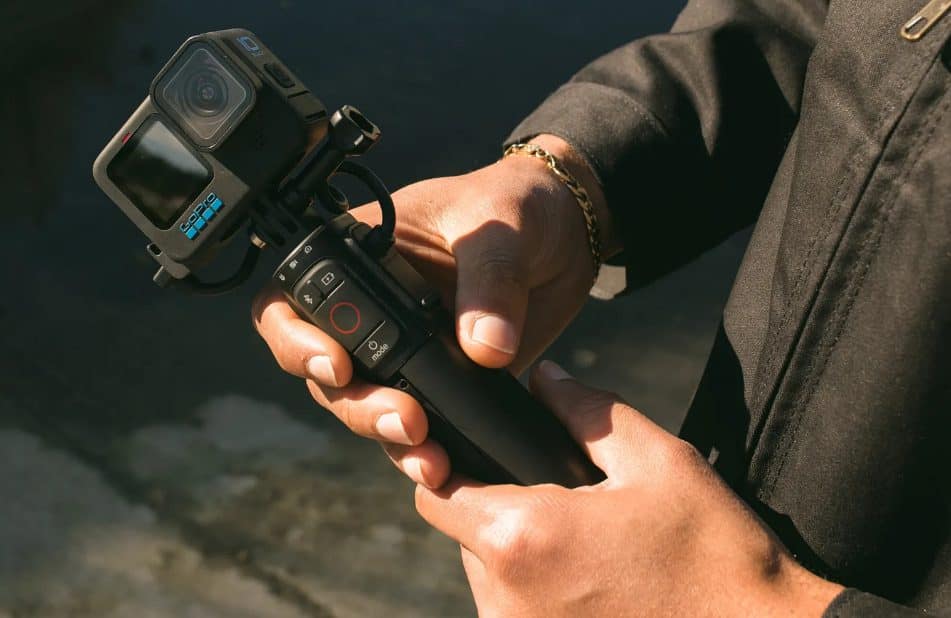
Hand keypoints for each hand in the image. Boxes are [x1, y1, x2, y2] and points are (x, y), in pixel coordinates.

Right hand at [252, 136, 618, 487]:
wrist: (566, 237)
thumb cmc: (519, 206)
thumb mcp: (504, 226)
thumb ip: (491, 280)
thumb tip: (484, 348)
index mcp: (358, 255)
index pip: (293, 301)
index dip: (297, 340)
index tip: (338, 366)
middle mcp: (368, 308)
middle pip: (324, 370)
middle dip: (356, 404)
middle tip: (405, 419)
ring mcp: (401, 349)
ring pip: (365, 405)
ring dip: (387, 435)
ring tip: (430, 457)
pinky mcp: (439, 380)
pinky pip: (417, 424)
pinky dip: (425, 448)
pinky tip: (446, 465)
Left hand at [415, 361, 844, 616]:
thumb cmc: (716, 558)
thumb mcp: (659, 463)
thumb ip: (589, 412)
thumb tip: (545, 379)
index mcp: (523, 539)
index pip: (436, 496)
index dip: (453, 470)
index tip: (489, 463)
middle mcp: (505, 602)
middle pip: (466, 539)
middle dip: (502, 513)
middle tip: (568, 505)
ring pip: (493, 582)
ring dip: (524, 559)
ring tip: (592, 550)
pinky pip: (519, 616)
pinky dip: (543, 596)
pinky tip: (600, 587)